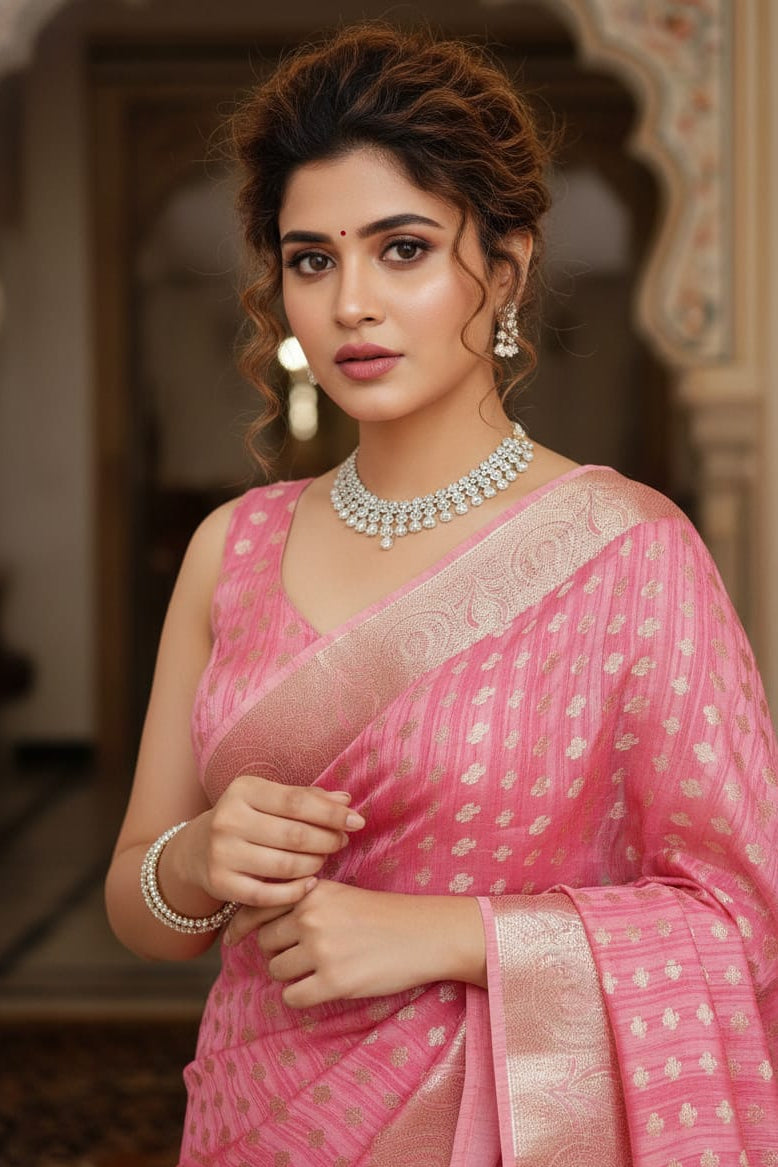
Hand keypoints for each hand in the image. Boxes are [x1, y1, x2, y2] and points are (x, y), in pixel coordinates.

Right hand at [175, 777, 364, 911]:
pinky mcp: (221, 884)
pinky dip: (295, 892)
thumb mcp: (268, 798)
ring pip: (285, 865)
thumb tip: (346, 799)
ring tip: (323, 859)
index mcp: (243, 790)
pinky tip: (310, 883)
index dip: (331, 813)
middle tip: (341, 842)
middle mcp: (228, 819)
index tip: (357, 821)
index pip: (297, 801)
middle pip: (294, 834)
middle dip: (327, 840)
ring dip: (314, 864)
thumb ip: (307, 797)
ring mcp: (222, 853)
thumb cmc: (246, 818)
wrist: (197, 849)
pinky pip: (268, 894)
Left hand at [225, 880, 486, 1007]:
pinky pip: (294, 997)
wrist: (425, 934)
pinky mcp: (334, 981)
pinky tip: (323, 986)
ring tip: (319, 968)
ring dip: (292, 974)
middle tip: (303, 954)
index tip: (231, 939)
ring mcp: (322, 950)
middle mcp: (311, 917)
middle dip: (278, 951)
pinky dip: (303, 995)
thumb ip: (302, 902)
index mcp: (312, 891)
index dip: (240, 926)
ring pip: (277, 971)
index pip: (257, 908)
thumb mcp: (339, 894)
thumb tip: (256, 923)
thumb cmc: (381, 914)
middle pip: (265, 943)